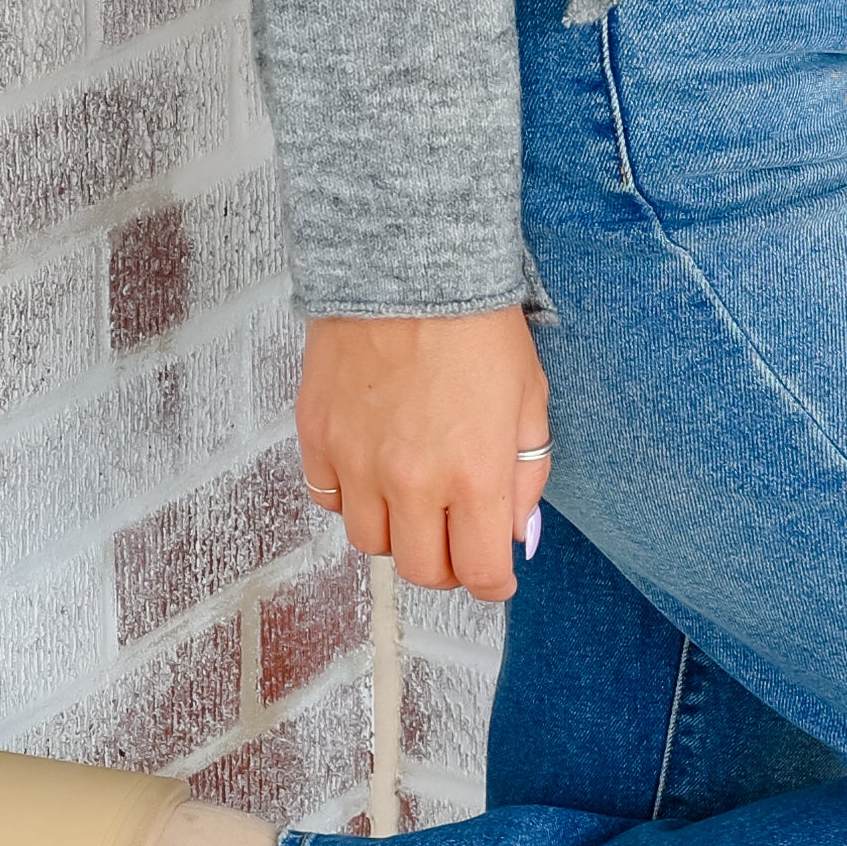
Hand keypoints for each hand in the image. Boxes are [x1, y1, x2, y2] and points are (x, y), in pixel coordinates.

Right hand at [299, 307, 551, 609]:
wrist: (408, 264)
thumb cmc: (476, 324)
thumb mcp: (529, 399)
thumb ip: (525, 476)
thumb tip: (512, 532)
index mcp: (474, 475)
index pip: (480, 573)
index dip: (492, 581)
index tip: (494, 572)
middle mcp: (412, 481)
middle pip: (421, 571)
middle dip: (446, 563)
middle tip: (455, 535)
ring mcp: (357, 462)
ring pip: (369, 542)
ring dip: (396, 531)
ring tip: (412, 494)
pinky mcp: (317, 437)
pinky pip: (327, 498)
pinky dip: (350, 496)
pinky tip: (371, 467)